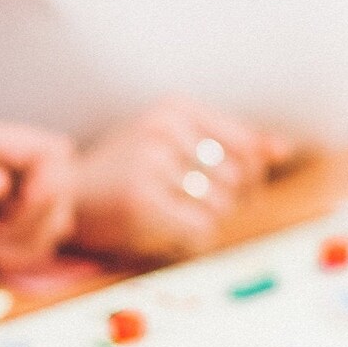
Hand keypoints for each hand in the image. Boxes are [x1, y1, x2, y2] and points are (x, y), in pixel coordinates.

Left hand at [0, 119, 75, 281]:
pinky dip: (26, 254)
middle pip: (63, 183)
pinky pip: (49, 237)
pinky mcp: (22, 219)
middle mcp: (7, 160)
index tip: (10, 217)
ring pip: (60, 213)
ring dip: (30, 242)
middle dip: (35, 221)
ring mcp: (18, 189)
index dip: (47, 186)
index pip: (50, 151)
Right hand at [71, 100, 298, 263]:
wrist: (66, 194)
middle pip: (237, 180)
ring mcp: (151, 164)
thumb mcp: (174, 140)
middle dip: (227, 202)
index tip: (227, 189)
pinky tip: (168, 230)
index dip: (248, 177)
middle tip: (192, 207)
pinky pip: (200, 229)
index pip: (247, 148)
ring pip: (221, 207)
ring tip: (173, 215)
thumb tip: (281, 150)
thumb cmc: (127, 168)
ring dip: (206, 221)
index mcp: (176, 108)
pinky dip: (192, 238)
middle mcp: (164, 129)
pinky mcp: (142, 202)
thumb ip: (230, 142)